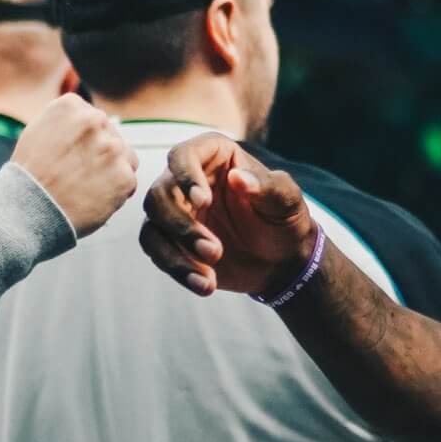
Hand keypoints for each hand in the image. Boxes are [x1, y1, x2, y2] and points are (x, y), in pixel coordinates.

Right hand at [12, 95, 138, 238]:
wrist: (28, 210)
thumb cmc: (29, 176)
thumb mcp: (38, 132)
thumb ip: (66, 121)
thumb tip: (87, 118)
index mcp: (71, 106)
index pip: (94, 118)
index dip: (86, 140)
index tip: (75, 154)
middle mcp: (95, 120)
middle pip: (112, 136)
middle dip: (101, 154)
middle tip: (79, 173)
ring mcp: (112, 148)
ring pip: (126, 157)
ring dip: (113, 170)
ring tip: (87, 185)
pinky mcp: (124, 174)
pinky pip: (129, 181)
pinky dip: (116, 192)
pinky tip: (94, 197)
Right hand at [139, 133, 313, 297]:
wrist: (281, 260)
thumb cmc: (285, 219)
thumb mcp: (286, 201)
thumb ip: (266, 186)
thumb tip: (238, 177)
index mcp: (214, 156)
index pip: (184, 155)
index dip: (187, 176)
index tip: (203, 201)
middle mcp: (187, 180)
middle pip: (160, 194)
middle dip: (183, 226)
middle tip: (215, 251)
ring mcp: (176, 210)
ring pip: (154, 224)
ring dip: (176, 253)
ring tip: (209, 278)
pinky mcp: (171, 239)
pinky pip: (156, 250)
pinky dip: (177, 268)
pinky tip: (203, 286)